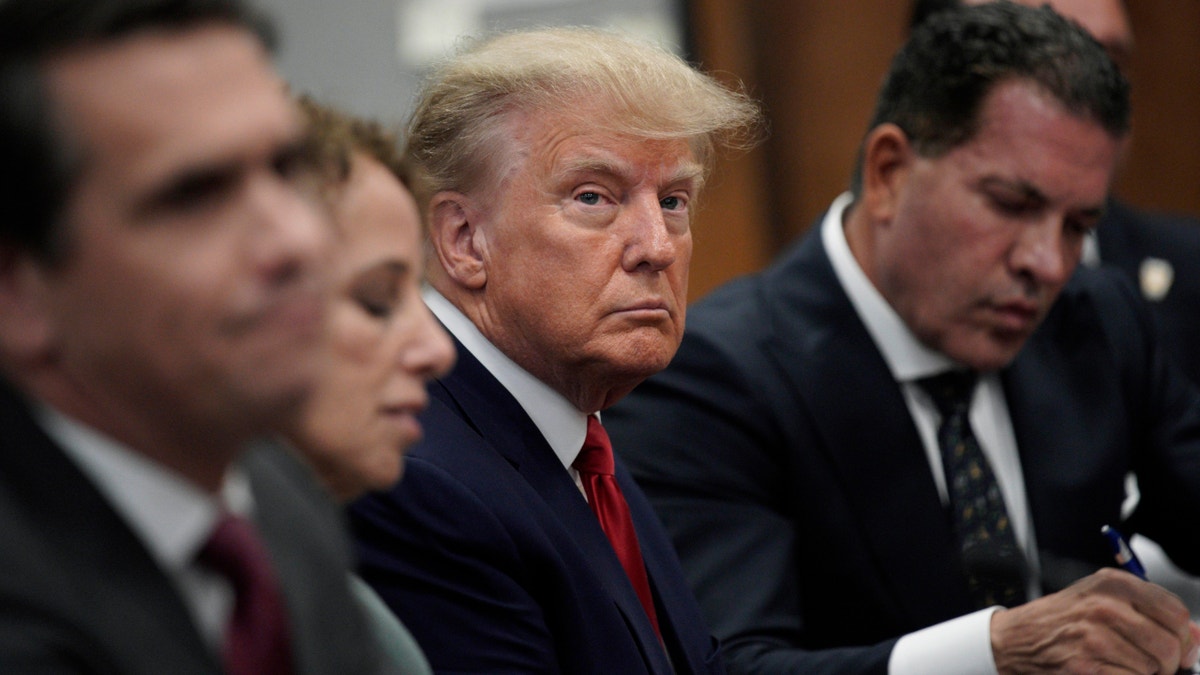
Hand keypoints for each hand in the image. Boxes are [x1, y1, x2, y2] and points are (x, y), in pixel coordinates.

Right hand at [991, 568, 1199, 673]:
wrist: (1016, 639)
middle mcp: (1104, 605)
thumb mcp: (1101, 600)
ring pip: (1152, 667)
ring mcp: (1094, 636)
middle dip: (1167, 662)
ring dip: (1142, 673)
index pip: (1176, 612)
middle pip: (1169, 644)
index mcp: (1112, 584)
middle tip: (1152, 663)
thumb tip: (1194, 636)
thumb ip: (1148, 611)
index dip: (1184, 636)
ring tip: (1119, 664)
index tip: (1178, 647)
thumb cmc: (1061, 620)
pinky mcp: (1085, 664)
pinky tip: (1105, 670)